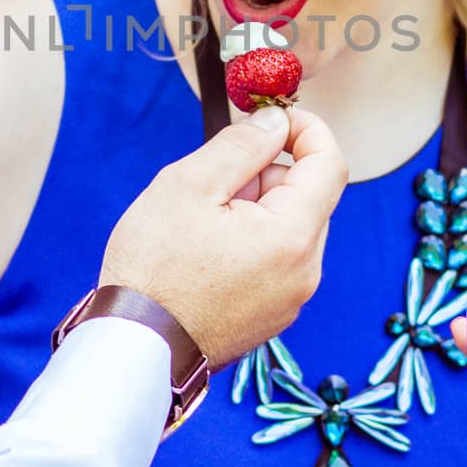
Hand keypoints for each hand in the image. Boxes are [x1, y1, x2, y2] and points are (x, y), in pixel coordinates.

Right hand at [99, 106, 346, 367]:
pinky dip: (251, 242)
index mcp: (293, 236)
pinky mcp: (272, 315)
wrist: (136, 348)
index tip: (272, 118)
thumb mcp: (189, 185)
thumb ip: (242, 145)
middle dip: (267, 173)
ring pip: (290, 227)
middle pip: (308, 196)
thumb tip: (275, 121)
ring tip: (202, 224)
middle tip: (214, 183)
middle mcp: (305, 271)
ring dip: (256, 208)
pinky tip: (206, 254)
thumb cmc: (153, 269)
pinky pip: (277, 260)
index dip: (306, 129)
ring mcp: (291, 298)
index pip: (330, 164)